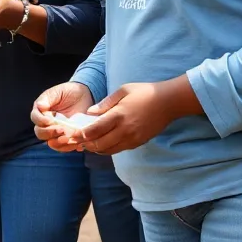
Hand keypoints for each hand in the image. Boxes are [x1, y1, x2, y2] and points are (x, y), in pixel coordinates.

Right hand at [31, 82, 94, 151]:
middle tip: (61, 129)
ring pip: (51, 143)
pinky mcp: (67, 138)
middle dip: (49, 132)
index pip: (35, 119)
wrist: (86, 95)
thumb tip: (40, 106)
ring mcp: (57, 132)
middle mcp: (46, 124)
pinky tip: (75, 143)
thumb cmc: (69, 92)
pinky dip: (68, 147)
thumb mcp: (58, 91)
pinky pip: (64, 147)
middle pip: (40, 133)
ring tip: (67, 137)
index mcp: (42, 112)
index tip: (50, 120)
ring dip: (58, 142)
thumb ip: (47, 98)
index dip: (41, 121)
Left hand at [75, 77, 197, 155]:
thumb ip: (105, 103)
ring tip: (90, 143)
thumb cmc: (145, 92)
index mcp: (118, 115)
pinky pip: (119, 149)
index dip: (82, 135)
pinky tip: (105, 142)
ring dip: (97, 148)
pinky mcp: (138, 143)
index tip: (73, 135)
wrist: (168, 102)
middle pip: (99, 144)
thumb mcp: (123, 91)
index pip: (95, 130)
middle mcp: (124, 130)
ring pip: (109, 150)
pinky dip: (109, 148)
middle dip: (87, 144)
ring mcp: (132, 138)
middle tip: (79, 141)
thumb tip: (90, 112)